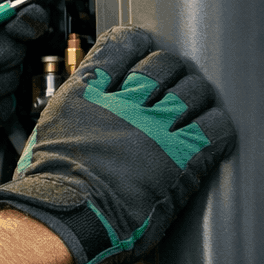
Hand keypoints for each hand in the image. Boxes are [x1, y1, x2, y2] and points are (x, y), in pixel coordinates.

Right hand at [0, 26, 235, 263]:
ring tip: (193, 109)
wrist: (63, 219)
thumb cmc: (49, 187)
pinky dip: (216, 125)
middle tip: (171, 87)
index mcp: (89, 92)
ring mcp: (155, 128)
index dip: (138, 44)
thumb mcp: (47, 132)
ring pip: (195, 90)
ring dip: (196, 97)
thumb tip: (85, 107)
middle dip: (171, 72)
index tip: (142, 53)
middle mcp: (125, 102)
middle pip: (165, 64)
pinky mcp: (180, 157)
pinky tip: (208, 132)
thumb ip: (73, 111)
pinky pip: (215, 126)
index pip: (123, 44)